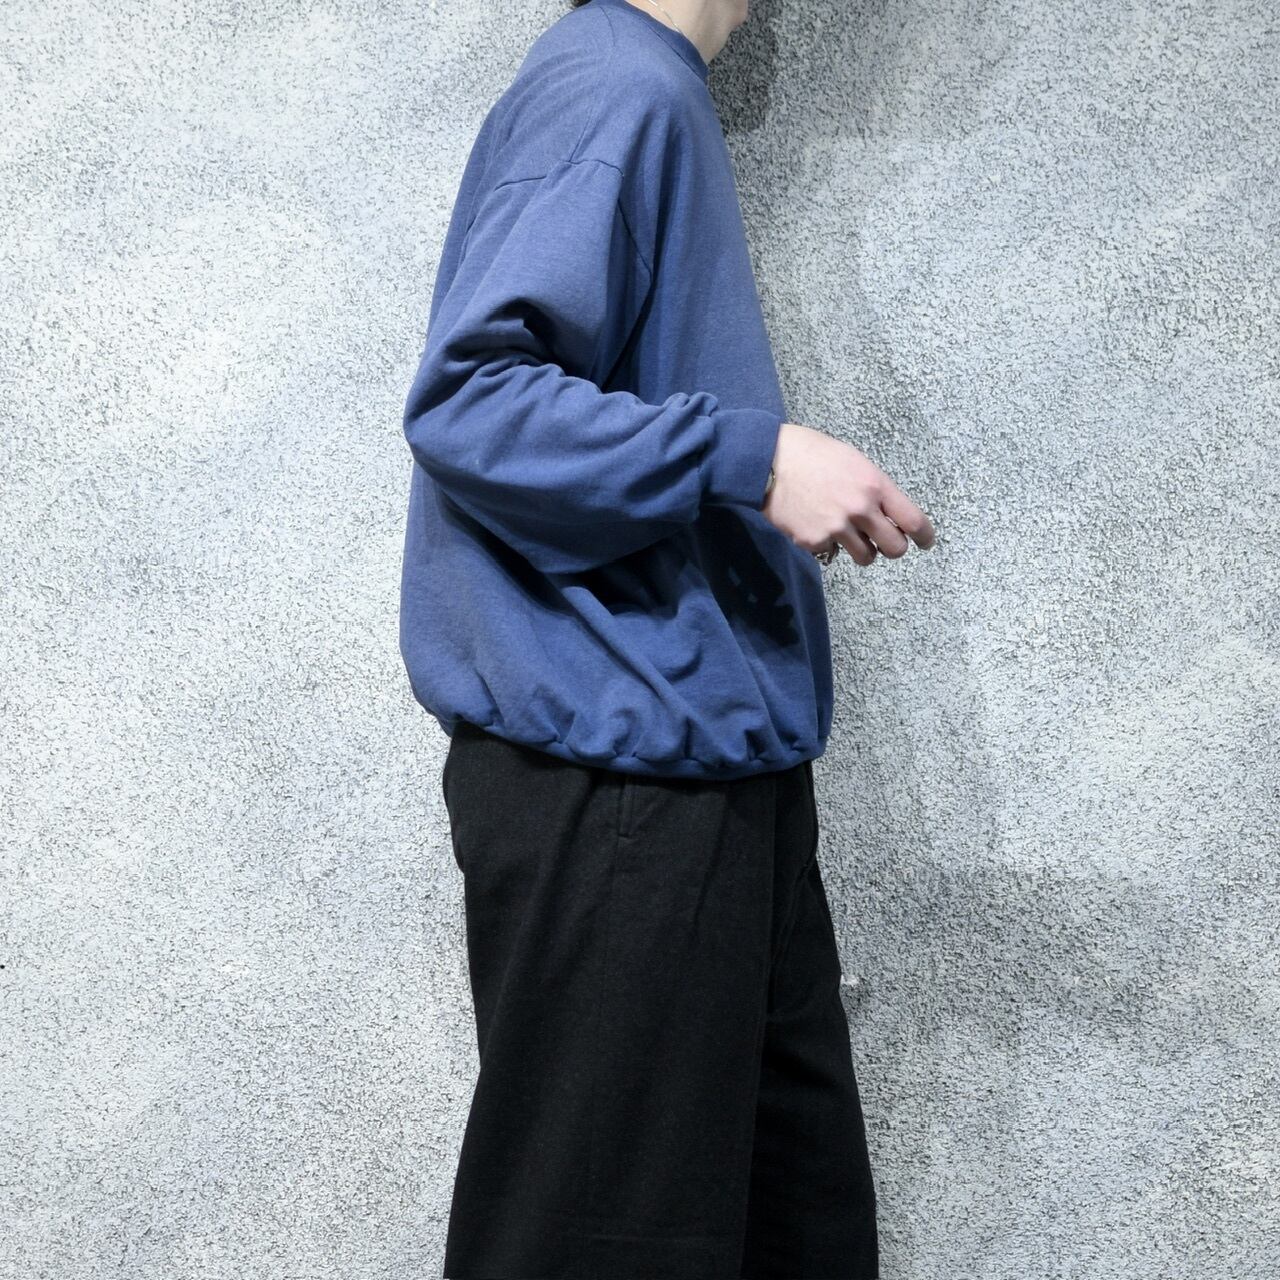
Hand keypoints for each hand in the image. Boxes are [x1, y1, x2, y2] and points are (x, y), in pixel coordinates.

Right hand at [761, 422, 935, 565]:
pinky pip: (832, 553)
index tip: (926, 542)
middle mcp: (860, 510)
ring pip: (866, 557)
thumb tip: (887, 513)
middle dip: (892, 547)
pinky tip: (815, 523)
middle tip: (883, 541)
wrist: (769, 460)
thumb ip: (874, 489)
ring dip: (862, 550)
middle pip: (895, 548)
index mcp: (874, 485)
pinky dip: (827, 544)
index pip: (913, 520)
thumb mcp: (854, 461)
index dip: (925, 536)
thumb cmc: (812, 453)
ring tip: (847, 534)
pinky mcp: (813, 541)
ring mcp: (836, 528)